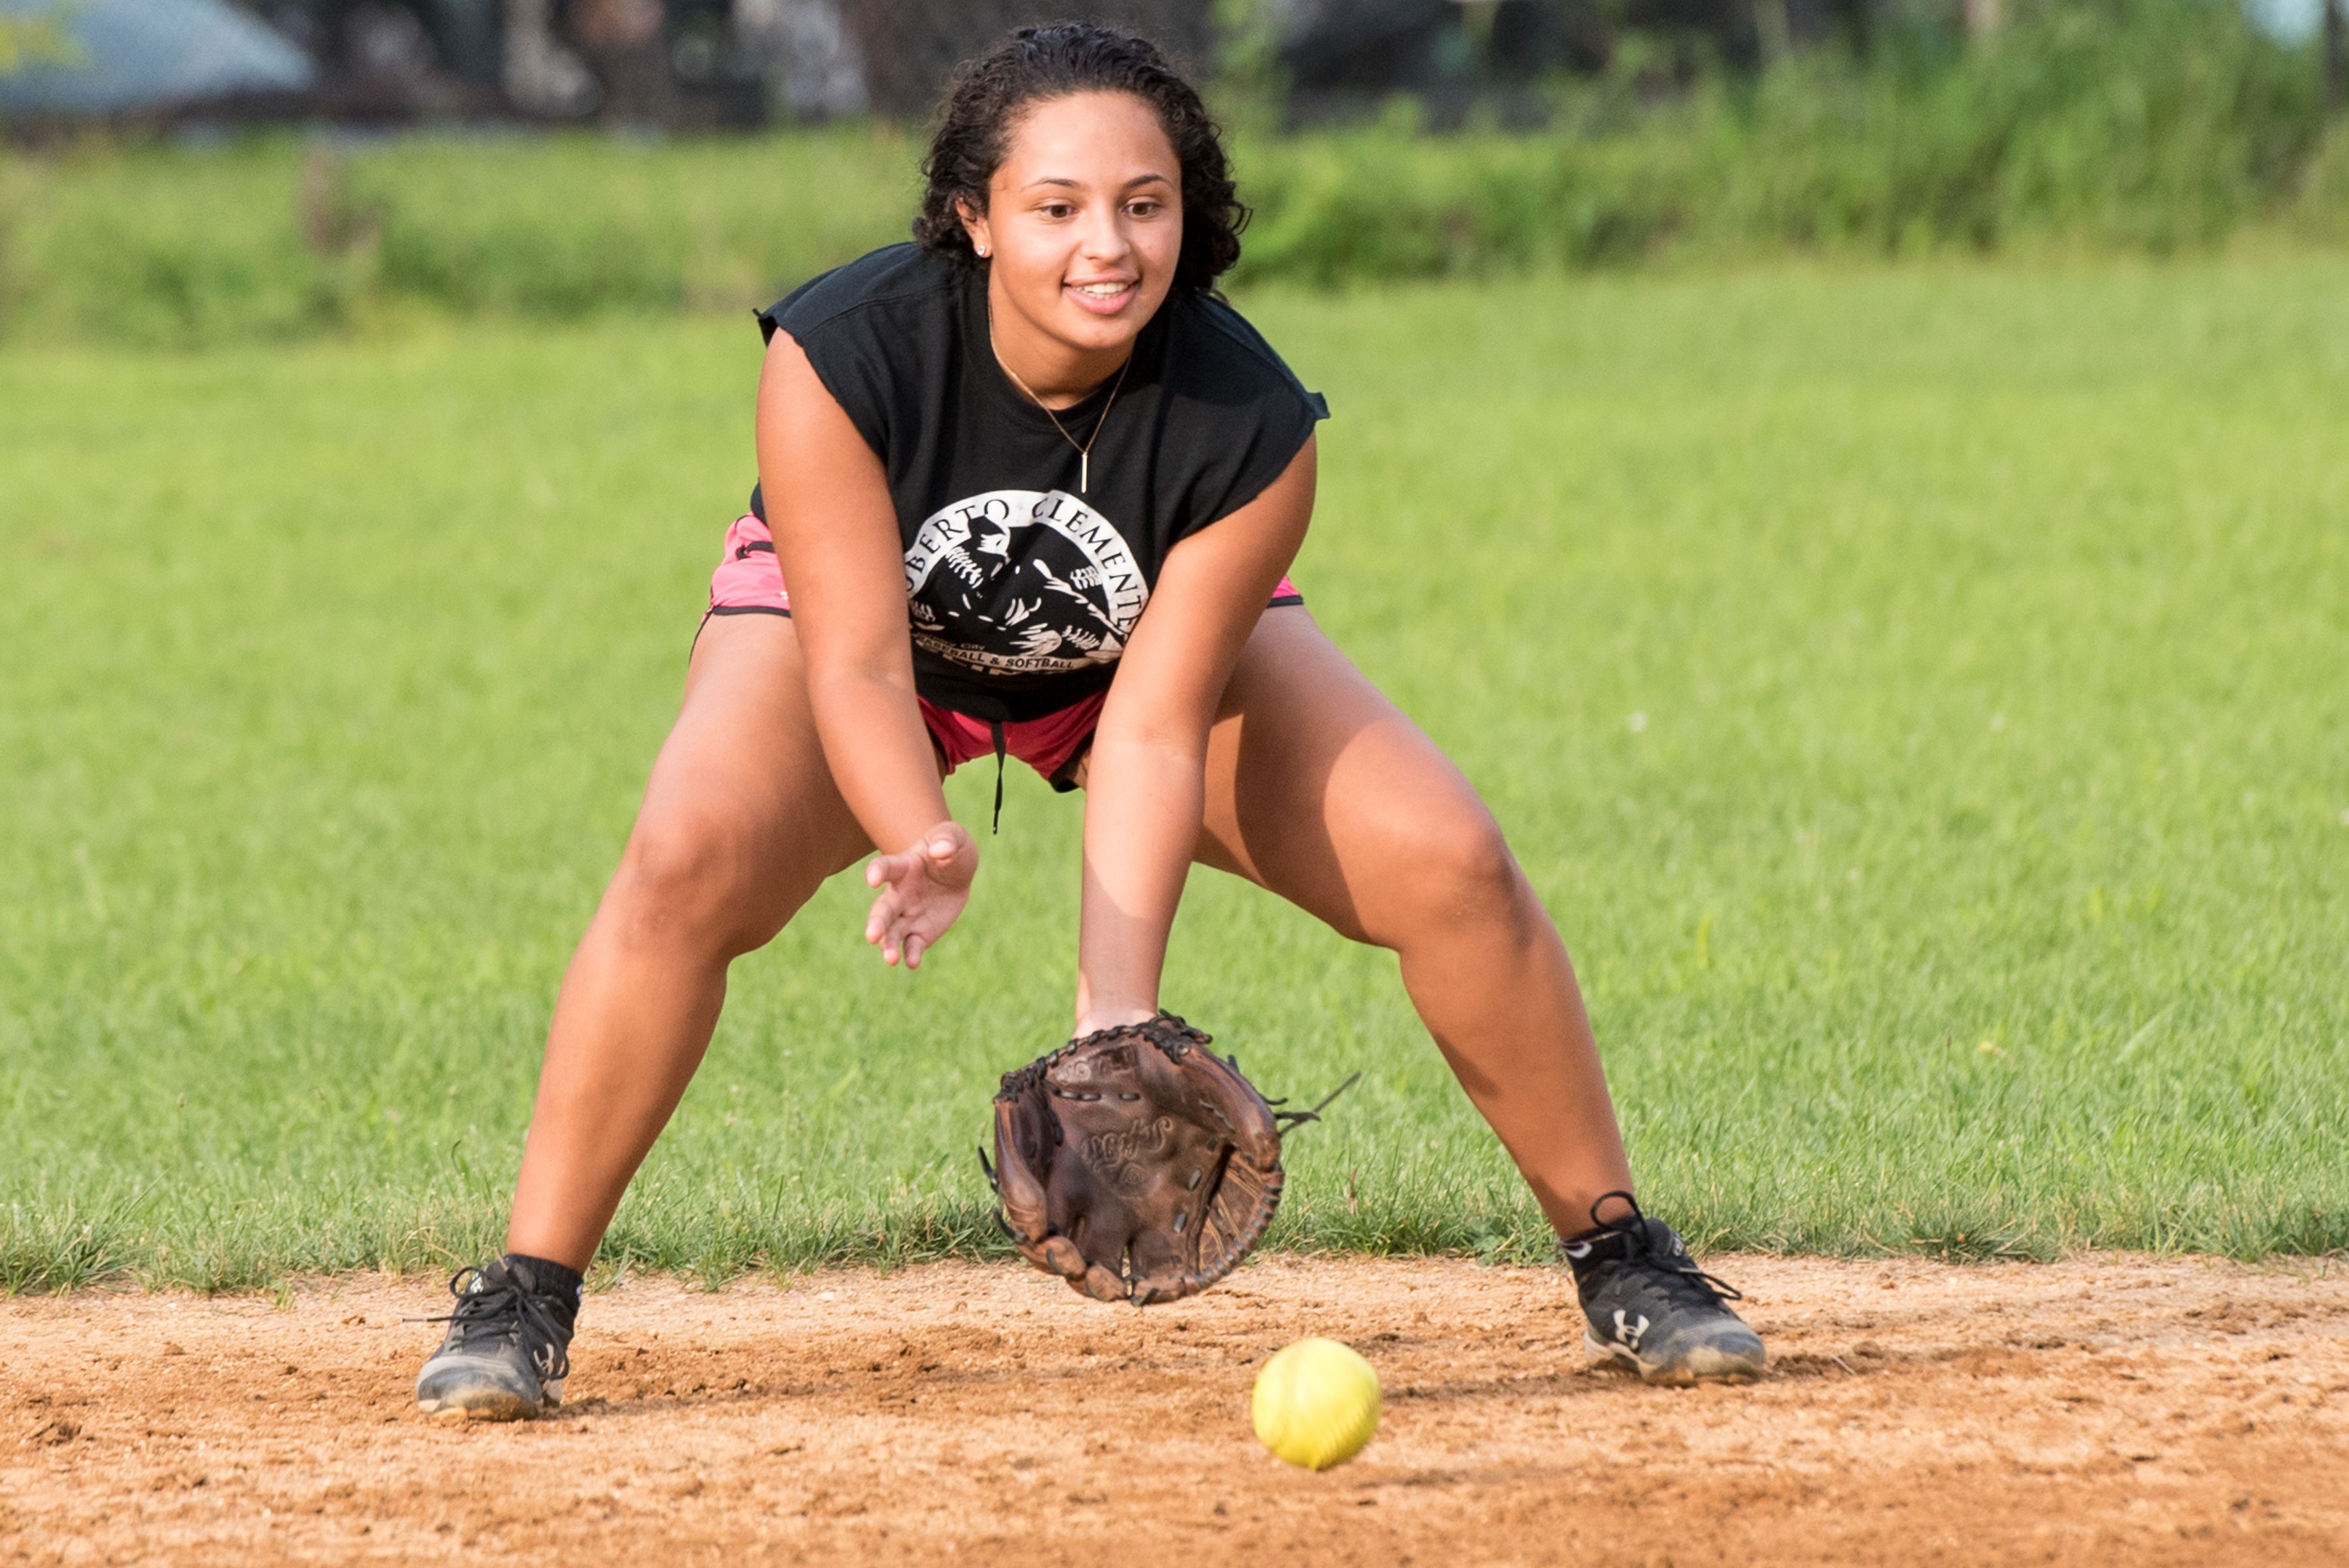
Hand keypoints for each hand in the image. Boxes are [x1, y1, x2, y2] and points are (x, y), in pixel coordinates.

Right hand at [863, 821, 975, 968]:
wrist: (957, 870)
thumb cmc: (949, 848)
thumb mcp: (953, 837)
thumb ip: (946, 840)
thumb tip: (940, 850)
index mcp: (902, 866)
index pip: (885, 868)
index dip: (876, 872)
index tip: (872, 879)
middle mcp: (898, 894)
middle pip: (882, 909)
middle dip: (876, 923)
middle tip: (872, 936)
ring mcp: (907, 915)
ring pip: (892, 932)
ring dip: (888, 945)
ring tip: (890, 959)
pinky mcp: (920, 931)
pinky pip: (913, 945)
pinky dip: (912, 954)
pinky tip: (913, 963)